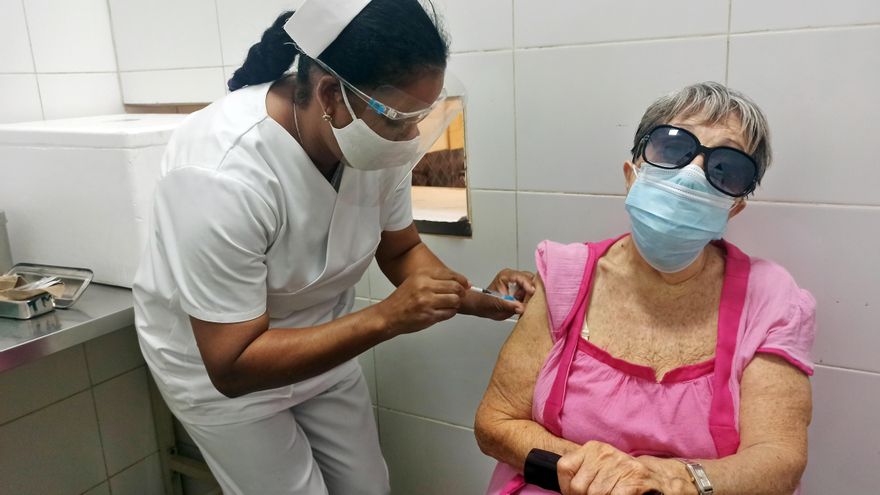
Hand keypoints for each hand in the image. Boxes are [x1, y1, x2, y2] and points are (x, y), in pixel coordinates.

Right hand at [376, 268, 468, 334]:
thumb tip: (457, 281)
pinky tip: (444, 311)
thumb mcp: (415, 281)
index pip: (450, 274)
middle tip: (460, 296)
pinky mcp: (429, 315)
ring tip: (449, 304)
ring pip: (455, 300)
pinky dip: (450, 312)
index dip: (462, 280)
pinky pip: (450, 313)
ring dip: (456, 303)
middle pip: (456, 287)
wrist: (389, 315)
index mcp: (422, 275)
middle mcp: (425, 286)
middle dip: (461, 292)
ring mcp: (427, 301)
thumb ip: (434, 279)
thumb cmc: (402, 300)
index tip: (466, 284)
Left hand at [463, 269, 536, 320]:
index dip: (528, 285)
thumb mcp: (496, 303)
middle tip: (531, 301)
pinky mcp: (523, 293)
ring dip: (532, 297)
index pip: (521, 277)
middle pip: (531, 280)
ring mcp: (520, 286)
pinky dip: (532, 302)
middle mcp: (515, 278)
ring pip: (534, 288)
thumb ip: (509, 305)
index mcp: (506, 276)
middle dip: (532, 290)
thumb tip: (521, 308)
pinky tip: (526, 307)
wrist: (484, 308)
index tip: (532, 292)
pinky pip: (533, 296)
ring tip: (524, 305)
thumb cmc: (486, 302)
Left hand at [557, 441, 693, 494]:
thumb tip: (568, 490)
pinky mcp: (635, 478)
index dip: (567, 487)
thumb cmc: (622, 476)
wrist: (658, 478)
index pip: (564, 467)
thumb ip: (582, 473)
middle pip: (579, 486)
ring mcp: (621, 465)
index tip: (574, 494)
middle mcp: (605, 453)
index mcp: (593, 448)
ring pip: (595, 494)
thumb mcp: (599, 467)